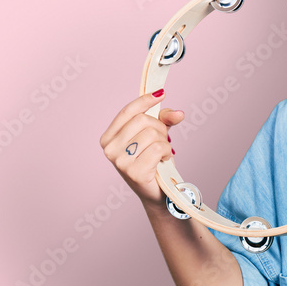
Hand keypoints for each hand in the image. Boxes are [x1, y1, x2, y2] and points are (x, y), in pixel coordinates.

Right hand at [99, 89, 183, 207]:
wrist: (157, 192)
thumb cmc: (153, 162)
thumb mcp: (156, 135)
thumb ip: (163, 120)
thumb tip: (177, 113)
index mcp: (108, 138)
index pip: (127, 111)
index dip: (145, 100)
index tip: (161, 94)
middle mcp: (109, 149)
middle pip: (142, 120)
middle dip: (160, 127)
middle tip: (164, 140)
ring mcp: (120, 161)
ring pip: (152, 133)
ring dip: (165, 142)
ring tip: (162, 153)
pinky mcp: (134, 172)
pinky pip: (159, 148)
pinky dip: (167, 152)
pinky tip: (163, 160)